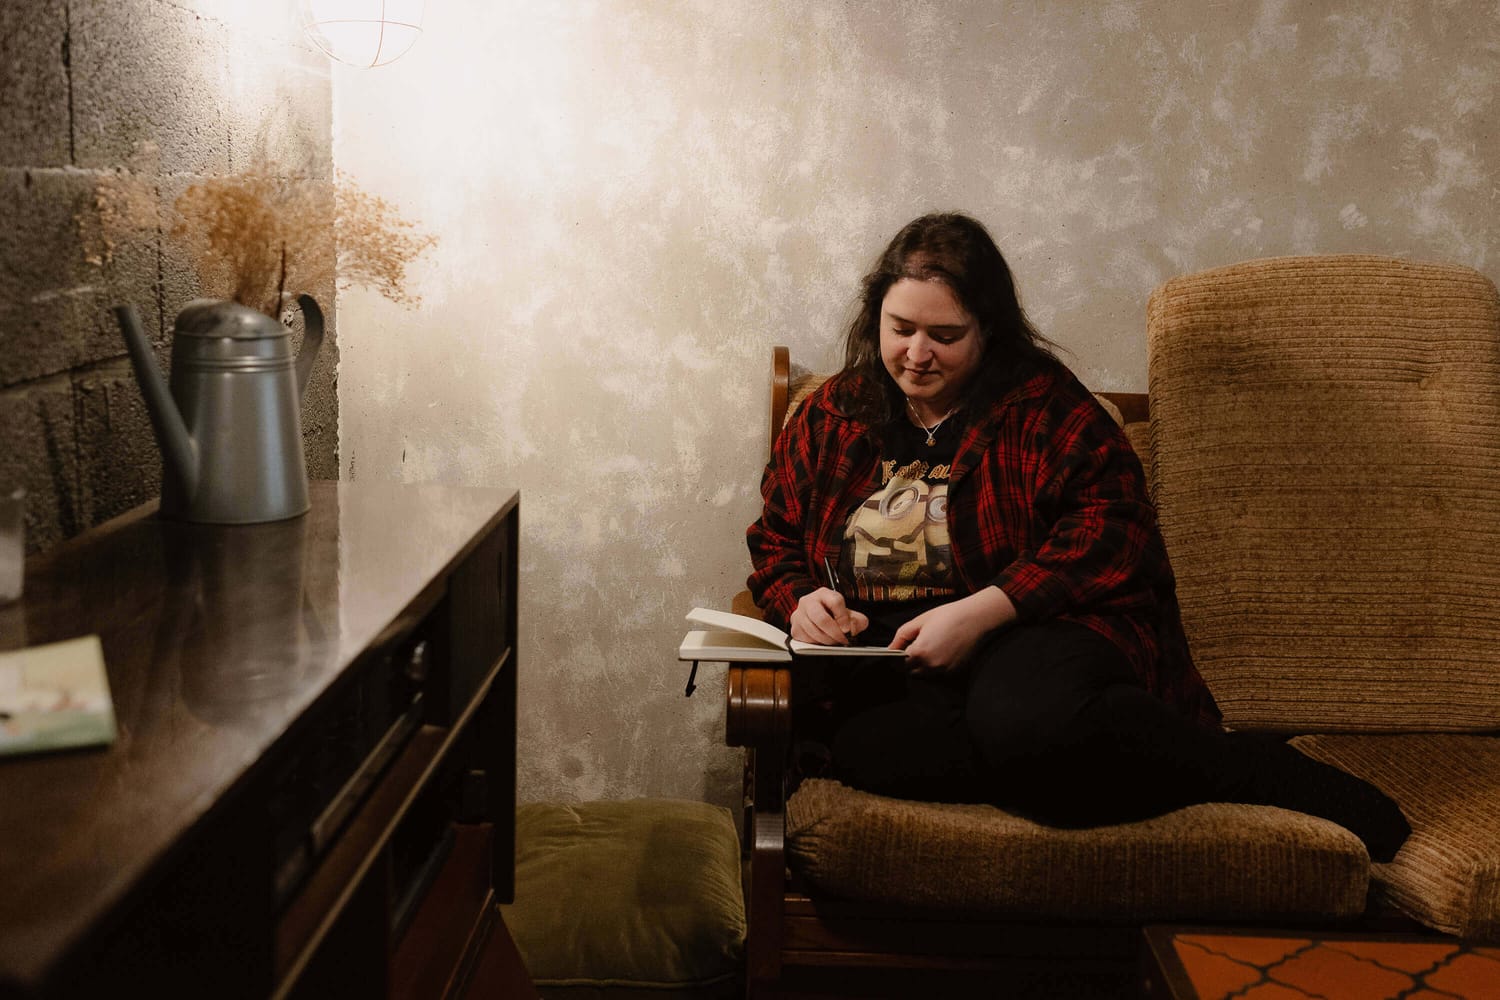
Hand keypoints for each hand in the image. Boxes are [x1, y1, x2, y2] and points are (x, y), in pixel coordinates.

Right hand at [790, 587, 869, 645]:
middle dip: (835, 633)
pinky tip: (824, 641)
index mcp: (824, 594)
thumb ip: (857, 620)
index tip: (847, 628)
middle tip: (842, 639)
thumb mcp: (848, 614)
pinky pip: (807, 640)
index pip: (835, 601)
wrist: (816, 616)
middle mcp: (809, 602)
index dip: (843, 617)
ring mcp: (799, 615)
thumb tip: (853, 628)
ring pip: (814, 632)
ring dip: (828, 641)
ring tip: (835, 641)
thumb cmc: (832, 614)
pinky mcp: (795, 629)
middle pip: (821, 619)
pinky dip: (818, 644)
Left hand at [891, 587, 1016, 673]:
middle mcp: (931, 665)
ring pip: (924, 674)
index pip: (899, 662)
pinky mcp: (954, 671)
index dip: (898, 655)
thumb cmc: (948, 615)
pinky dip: (935, 666)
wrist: (976, 618)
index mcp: (919, 652)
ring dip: (922, 665)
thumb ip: (901, 636)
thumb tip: (889, 648)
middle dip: (909, 661)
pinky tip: (941, 651)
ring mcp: (943, 670)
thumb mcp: (920, 621)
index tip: (901, 648)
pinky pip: (938, 674)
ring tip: (930, 647)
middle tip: (916, 646)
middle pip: (911, 671)